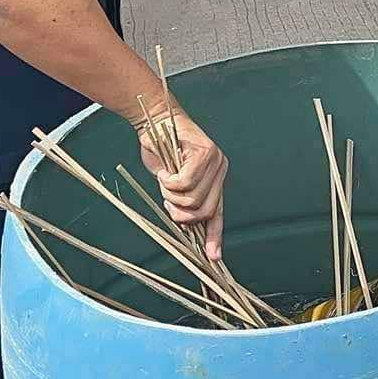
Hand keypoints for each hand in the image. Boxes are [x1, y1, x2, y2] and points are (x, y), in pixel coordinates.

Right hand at [138, 108, 229, 259]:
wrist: (156, 121)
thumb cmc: (161, 151)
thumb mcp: (172, 183)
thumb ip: (183, 201)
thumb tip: (186, 226)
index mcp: (215, 180)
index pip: (218, 214)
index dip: (215, 237)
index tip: (212, 257)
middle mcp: (220, 171)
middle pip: (204, 211)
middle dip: (180, 214)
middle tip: (167, 200)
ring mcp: (215, 161)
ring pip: (193, 199)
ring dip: (171, 197)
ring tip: (165, 181)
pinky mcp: (204, 153)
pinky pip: (184, 183)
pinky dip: (167, 182)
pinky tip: (164, 171)